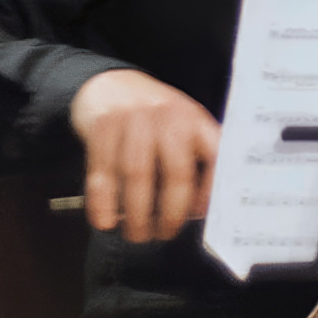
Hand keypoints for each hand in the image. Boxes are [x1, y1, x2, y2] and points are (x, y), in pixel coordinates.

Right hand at [70, 69, 220, 241]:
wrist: (111, 82)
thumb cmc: (153, 115)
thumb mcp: (183, 124)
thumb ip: (196, 157)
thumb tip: (202, 209)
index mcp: (194, 119)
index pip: (215, 155)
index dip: (211, 191)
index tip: (202, 217)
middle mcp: (168, 116)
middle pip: (176, 172)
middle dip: (171, 214)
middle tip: (164, 234)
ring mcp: (134, 119)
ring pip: (137, 175)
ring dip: (137, 214)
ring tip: (137, 234)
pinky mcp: (102, 127)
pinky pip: (102, 172)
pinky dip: (103, 203)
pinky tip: (105, 221)